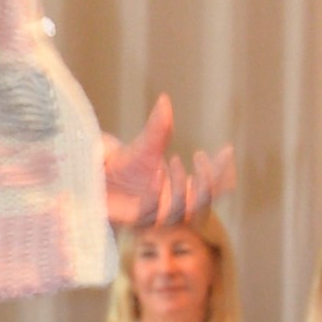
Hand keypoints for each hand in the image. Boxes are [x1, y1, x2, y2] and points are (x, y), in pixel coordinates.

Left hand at [101, 94, 235, 228]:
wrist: (95, 179)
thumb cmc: (124, 166)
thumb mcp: (145, 145)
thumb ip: (158, 128)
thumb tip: (164, 100)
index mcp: (182, 191)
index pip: (213, 189)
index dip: (224, 172)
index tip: (227, 148)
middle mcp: (171, 207)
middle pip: (202, 204)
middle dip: (206, 182)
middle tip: (200, 156)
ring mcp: (154, 216)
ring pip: (181, 211)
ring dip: (182, 187)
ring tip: (172, 162)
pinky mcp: (133, 221)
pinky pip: (152, 213)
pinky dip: (157, 194)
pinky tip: (158, 173)